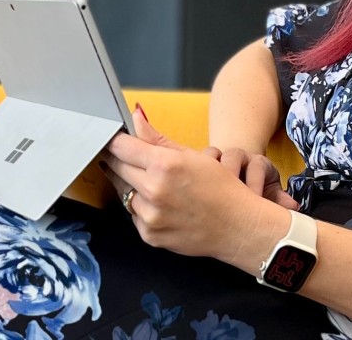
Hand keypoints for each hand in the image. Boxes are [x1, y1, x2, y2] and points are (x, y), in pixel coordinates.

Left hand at [101, 104, 287, 265]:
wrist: (238, 227)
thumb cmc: (222, 189)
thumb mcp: (192, 155)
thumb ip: (156, 138)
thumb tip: (136, 117)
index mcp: (165, 165)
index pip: (121, 146)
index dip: (115, 140)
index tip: (113, 139)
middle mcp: (154, 191)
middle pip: (117, 167)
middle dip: (119, 160)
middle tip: (128, 157)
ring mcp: (150, 216)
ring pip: (124, 193)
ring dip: (132, 185)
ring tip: (155, 184)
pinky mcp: (150, 235)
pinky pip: (134, 215)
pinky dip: (142, 208)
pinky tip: (162, 204)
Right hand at [202, 146, 298, 209]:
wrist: (238, 178)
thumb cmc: (257, 189)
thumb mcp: (270, 193)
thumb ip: (280, 200)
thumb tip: (293, 207)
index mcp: (257, 163)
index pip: (256, 167)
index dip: (255, 185)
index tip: (253, 204)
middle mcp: (237, 156)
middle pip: (232, 158)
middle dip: (229, 177)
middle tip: (227, 202)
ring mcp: (218, 158)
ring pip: (210, 156)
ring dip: (207, 175)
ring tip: (207, 198)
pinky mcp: (200, 162)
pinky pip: (194, 161)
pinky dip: (193, 174)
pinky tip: (193, 195)